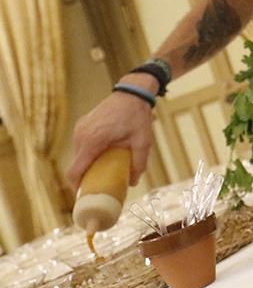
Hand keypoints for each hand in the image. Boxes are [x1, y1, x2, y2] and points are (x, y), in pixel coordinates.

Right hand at [66, 74, 155, 188]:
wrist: (132, 92)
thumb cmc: (137, 116)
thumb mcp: (142, 142)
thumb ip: (138, 163)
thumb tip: (133, 183)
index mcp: (93, 141)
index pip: (75, 170)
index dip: (76, 186)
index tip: (83, 195)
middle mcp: (81, 135)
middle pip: (77, 164)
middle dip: (85, 176)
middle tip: (98, 185)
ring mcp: (80, 128)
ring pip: (78, 154)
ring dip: (87, 163)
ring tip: (102, 170)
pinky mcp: (81, 124)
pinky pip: (81, 144)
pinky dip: (88, 153)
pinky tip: (101, 155)